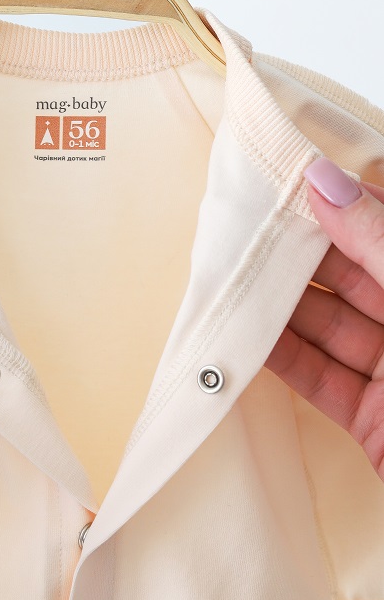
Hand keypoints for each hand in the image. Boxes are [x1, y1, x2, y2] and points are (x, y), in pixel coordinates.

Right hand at [265, 156, 383, 480]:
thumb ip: (379, 243)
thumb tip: (325, 179)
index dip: (345, 200)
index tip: (292, 177)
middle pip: (357, 273)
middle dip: (302, 251)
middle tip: (246, 223)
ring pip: (332, 326)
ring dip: (281, 304)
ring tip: (231, 273)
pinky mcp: (376, 422)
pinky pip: (322, 378)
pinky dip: (282, 358)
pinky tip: (245, 332)